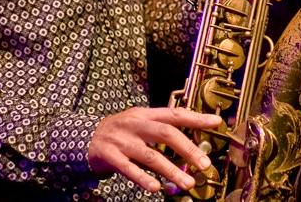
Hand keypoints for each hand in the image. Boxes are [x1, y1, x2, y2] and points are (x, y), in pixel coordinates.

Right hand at [87, 106, 222, 193]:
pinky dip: (142, 178)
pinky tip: (156, 187)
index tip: (216, 122)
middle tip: (204, 163)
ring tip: (187, 182)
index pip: (174, 113)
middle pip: (165, 132)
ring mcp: (121, 140)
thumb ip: (160, 131)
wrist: (84, 138)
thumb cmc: (119, 133)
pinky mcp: (109, 156)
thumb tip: (190, 143)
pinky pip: (128, 168)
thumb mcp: (139, 124)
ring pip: (149, 154)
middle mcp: (134, 125)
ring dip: (170, 169)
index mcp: (144, 114)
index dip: (195, 117)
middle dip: (187, 148)